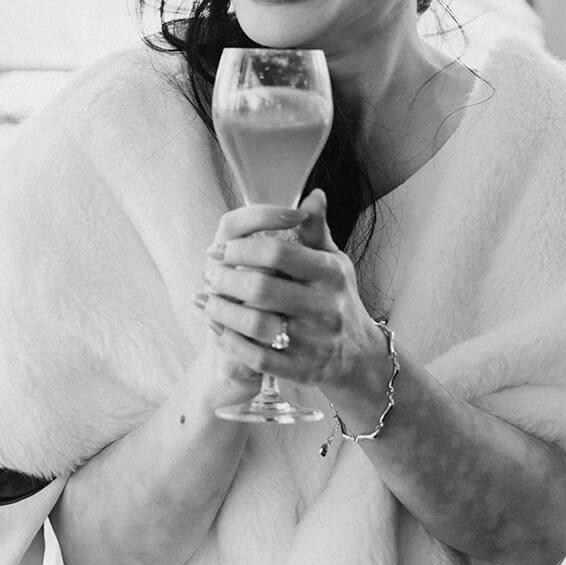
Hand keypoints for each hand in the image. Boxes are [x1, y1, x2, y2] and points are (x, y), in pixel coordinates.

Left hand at [196, 191, 386, 405]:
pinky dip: (232, 342)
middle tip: (210, 274)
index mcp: (330, 273)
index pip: (278, 252)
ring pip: (257, 325)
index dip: (242, 249)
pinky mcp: (302, 370)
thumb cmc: (337, 299)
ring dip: (223, 312)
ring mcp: (314, 342)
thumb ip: (316, 230)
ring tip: (207, 301)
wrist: (358, 355)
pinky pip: (258, 358)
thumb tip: (313, 194)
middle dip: (227, 279)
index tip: (221, 249)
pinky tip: (218, 329)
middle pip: (262, 288)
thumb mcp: (333, 261)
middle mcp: (325, 307)